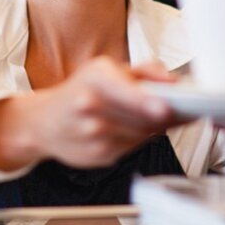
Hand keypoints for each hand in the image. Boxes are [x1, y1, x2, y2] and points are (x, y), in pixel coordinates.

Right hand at [0, 57, 176, 170]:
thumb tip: (174, 81)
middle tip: (181, 109)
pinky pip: (134, 147)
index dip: (148, 102)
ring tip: (149, 115)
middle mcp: (91, 105)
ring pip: (143, 133)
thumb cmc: (80, 91)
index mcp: (95, 77)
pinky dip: (138, 139)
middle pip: (142, 116)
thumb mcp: (107, 69)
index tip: (166, 108)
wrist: (44, 122)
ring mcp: (94, 134)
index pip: (125, 91)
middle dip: (165, 114)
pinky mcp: (100, 156)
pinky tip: (127, 129)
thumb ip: (145, 71)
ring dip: (153, 126)